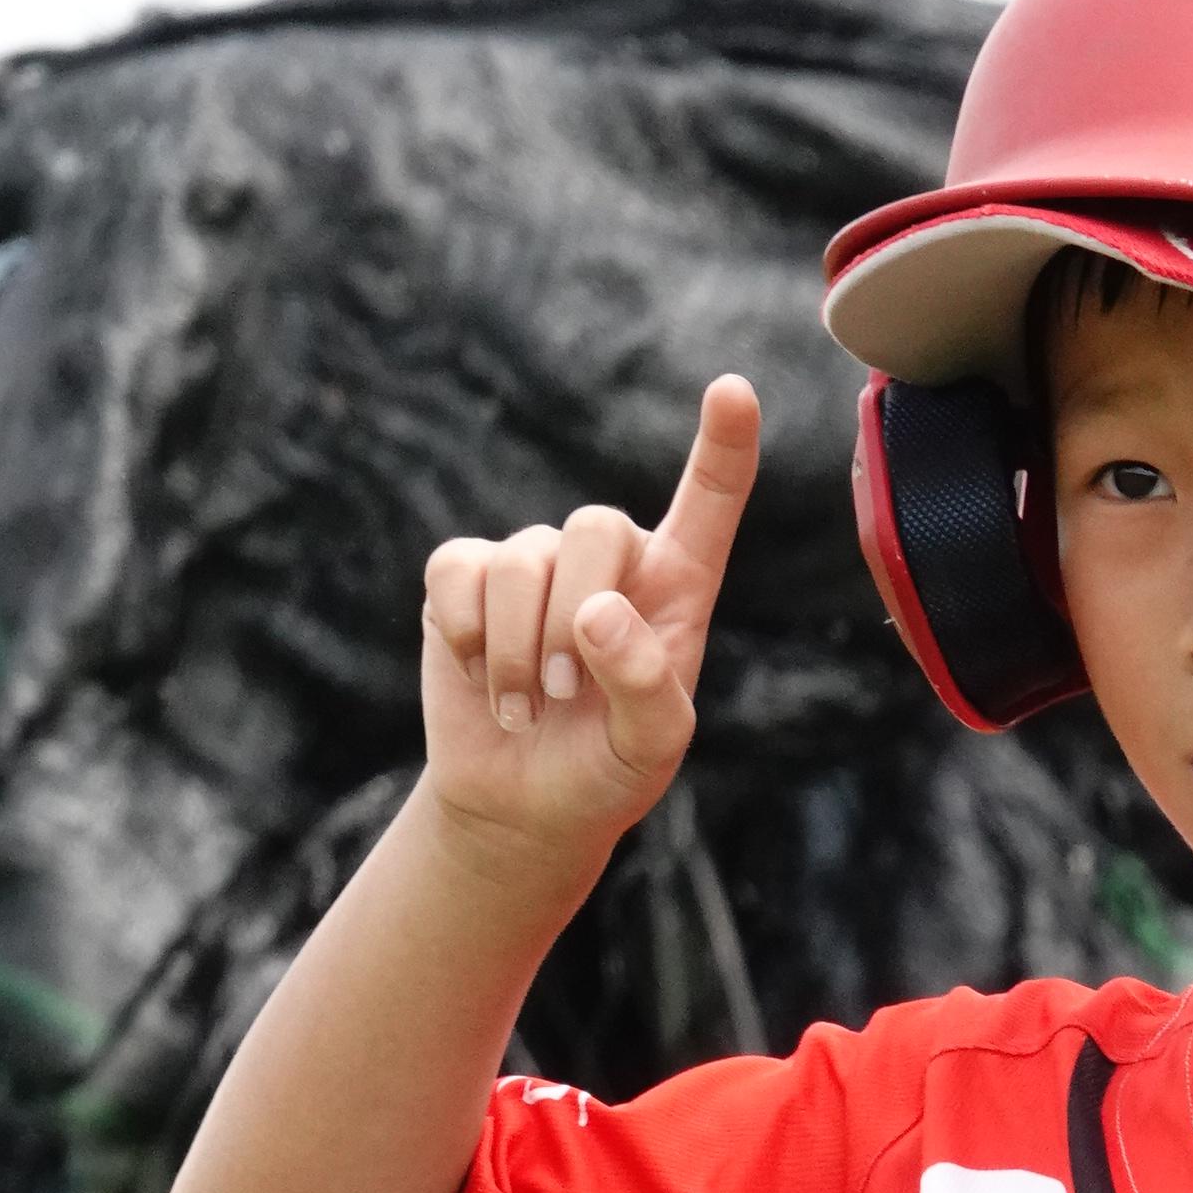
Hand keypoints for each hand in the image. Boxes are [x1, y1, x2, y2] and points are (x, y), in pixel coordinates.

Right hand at [417, 375, 760, 872]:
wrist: (522, 802)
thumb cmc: (605, 770)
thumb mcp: (649, 748)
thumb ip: (645, 685)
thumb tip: (595, 612)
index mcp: (676, 588)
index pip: (708, 503)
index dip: (723, 447)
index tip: (734, 390)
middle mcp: (608, 560)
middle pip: (595, 526)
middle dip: (571, 616)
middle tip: (562, 693)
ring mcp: (534, 561)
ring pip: (521, 559)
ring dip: (515, 648)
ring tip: (524, 707)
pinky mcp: (465, 576)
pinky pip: (458, 569)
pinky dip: (467, 634)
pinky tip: (479, 675)